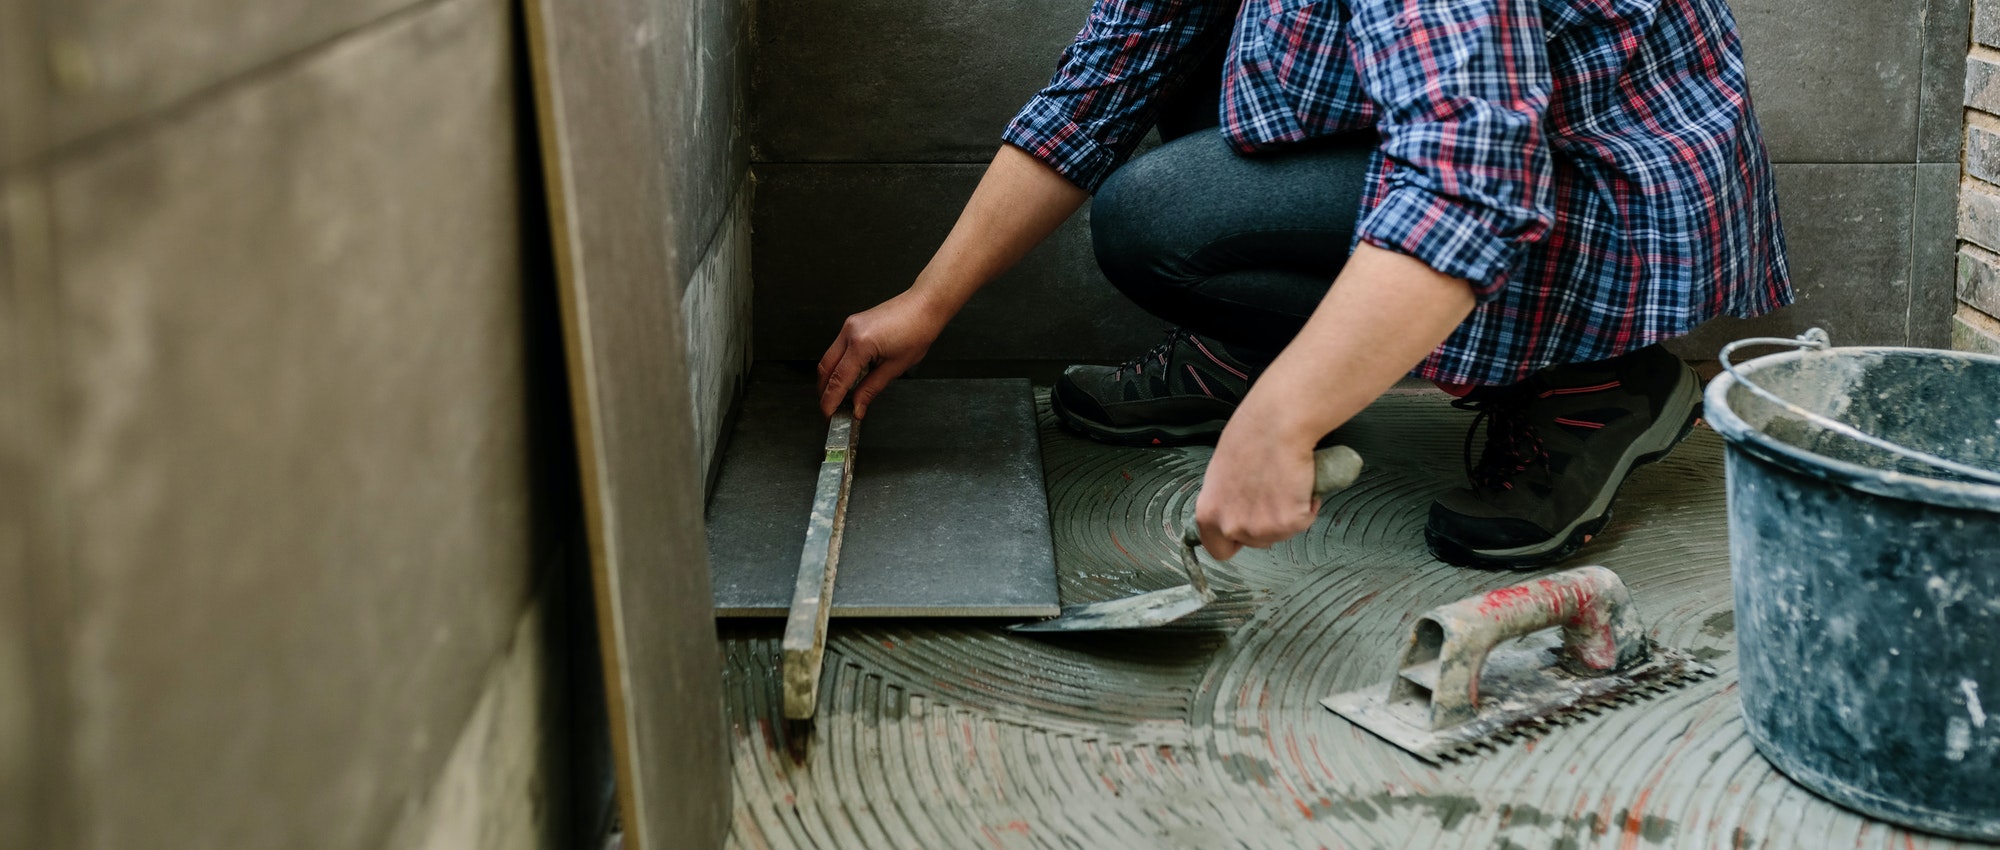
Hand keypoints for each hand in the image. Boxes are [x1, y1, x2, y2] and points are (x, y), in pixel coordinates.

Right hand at [817, 290, 948, 417]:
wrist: (924, 305)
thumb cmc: (917, 330)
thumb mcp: (895, 367)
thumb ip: (871, 389)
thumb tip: (858, 406)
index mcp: (860, 344)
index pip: (838, 379)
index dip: (830, 400)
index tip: (829, 414)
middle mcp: (849, 332)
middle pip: (825, 368)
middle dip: (824, 391)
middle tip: (832, 408)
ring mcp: (849, 326)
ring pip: (829, 357)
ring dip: (831, 378)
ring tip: (840, 396)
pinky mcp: (853, 324)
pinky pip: (838, 348)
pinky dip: (839, 365)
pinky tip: (849, 377)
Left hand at [1193, 410, 1320, 560]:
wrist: (1278, 424)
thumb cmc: (1251, 436)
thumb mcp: (1221, 473)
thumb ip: (1225, 500)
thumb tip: (1235, 509)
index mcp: (1208, 513)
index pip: (1218, 549)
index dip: (1234, 540)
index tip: (1245, 529)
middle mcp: (1230, 526)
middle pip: (1253, 543)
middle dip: (1265, 524)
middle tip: (1272, 493)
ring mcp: (1260, 528)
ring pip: (1279, 534)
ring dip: (1287, 515)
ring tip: (1285, 483)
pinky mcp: (1288, 523)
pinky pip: (1303, 522)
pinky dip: (1307, 507)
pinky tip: (1300, 483)